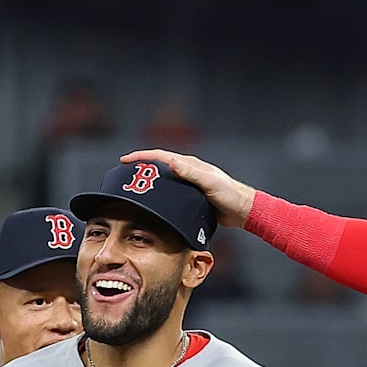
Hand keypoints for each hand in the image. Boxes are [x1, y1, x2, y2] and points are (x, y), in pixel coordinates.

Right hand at [118, 149, 254, 227]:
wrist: (242, 210)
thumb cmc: (229, 194)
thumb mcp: (209, 183)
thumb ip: (191, 173)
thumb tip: (171, 162)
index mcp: (190, 164)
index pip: (160, 156)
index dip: (142, 157)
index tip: (125, 160)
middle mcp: (188, 172)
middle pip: (159, 166)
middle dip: (141, 167)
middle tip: (124, 174)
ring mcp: (189, 184)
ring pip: (164, 180)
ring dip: (150, 181)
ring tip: (134, 188)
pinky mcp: (191, 197)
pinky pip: (171, 193)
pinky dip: (160, 194)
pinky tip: (154, 203)